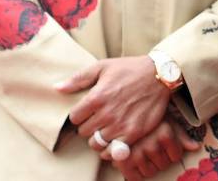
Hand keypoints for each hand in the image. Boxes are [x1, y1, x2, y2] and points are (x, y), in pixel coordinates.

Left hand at [58, 57, 172, 151]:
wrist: (160, 75)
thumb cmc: (130, 69)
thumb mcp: (103, 66)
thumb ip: (78, 79)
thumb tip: (57, 88)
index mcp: (97, 97)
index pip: (74, 118)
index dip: (80, 114)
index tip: (88, 110)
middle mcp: (106, 113)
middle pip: (84, 132)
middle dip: (89, 125)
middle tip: (99, 118)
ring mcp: (120, 125)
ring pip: (96, 143)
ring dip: (99, 137)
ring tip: (106, 128)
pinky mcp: (133, 133)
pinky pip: (111, 151)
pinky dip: (110, 147)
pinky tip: (115, 137)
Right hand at [108, 118, 200, 179]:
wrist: (125, 112)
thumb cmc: (149, 119)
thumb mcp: (167, 122)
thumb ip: (181, 136)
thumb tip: (196, 147)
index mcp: (164, 133)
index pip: (176, 156)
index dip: (172, 152)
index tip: (165, 145)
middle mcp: (151, 143)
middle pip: (163, 165)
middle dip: (160, 159)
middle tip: (152, 148)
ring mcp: (136, 152)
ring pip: (150, 172)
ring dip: (148, 166)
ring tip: (143, 153)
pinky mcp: (123, 160)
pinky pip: (134, 177)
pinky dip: (135, 174)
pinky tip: (135, 162)